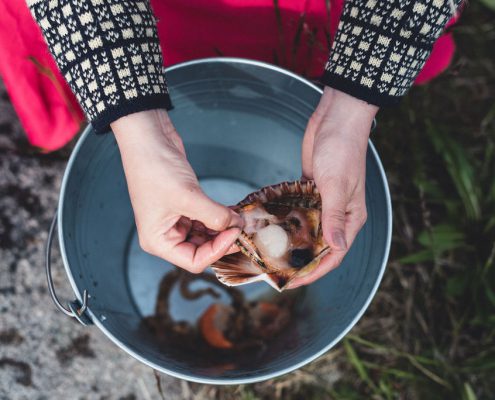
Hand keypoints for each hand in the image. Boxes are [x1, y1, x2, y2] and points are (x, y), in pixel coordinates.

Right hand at [111, 109, 242, 272]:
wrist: (148, 138)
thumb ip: (214, 215)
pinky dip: (219, 216)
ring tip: (240, 219)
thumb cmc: (154, 168)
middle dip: (223, 239)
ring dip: (223, 227)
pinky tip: (233, 212)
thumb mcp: (188, 197)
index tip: (234, 233)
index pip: (194, 261)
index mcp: (158, 241)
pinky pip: (206, 218)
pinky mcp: (184, 205)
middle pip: (202, 249)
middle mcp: (165, 234)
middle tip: (242, 228)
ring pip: (206, 234)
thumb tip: (237, 226)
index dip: (217, 250)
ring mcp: (175, 219)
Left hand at [289, 87, 377, 287]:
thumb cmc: (342, 150)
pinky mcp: (311, 190)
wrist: (337, 119)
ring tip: (269, 254)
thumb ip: (334, 218)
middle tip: (276, 271)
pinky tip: (270, 227)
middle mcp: (338, 213)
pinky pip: (299, 211)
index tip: (292, 281)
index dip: (313, 271)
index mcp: (351, 217)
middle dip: (299, 260)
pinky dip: (287, 220)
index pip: (333, 254)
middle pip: (319, 245)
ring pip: (308, 230)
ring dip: (292, 242)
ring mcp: (324, 202)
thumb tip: (336, 249)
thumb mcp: (337, 186)